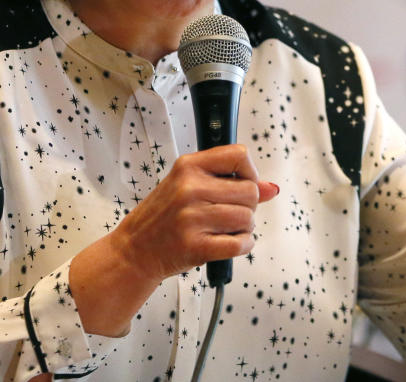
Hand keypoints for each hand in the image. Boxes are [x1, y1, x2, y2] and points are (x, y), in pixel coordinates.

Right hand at [110, 143, 278, 282]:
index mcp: (188, 166)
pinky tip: (228, 243)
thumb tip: (271, 188)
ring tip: (225, 229)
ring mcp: (192, 217)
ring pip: (248, 218)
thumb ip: (230, 182)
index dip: (249, 172)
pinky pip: (241, 243)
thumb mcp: (187, 186)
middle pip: (250, 191)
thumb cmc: (161, 217)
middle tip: (229, 212)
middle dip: (247, 206)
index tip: (243, 183)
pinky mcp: (195, 246)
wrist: (134, 249)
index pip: (239, 155)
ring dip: (244, 227)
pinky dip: (243, 245)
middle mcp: (189, 188)